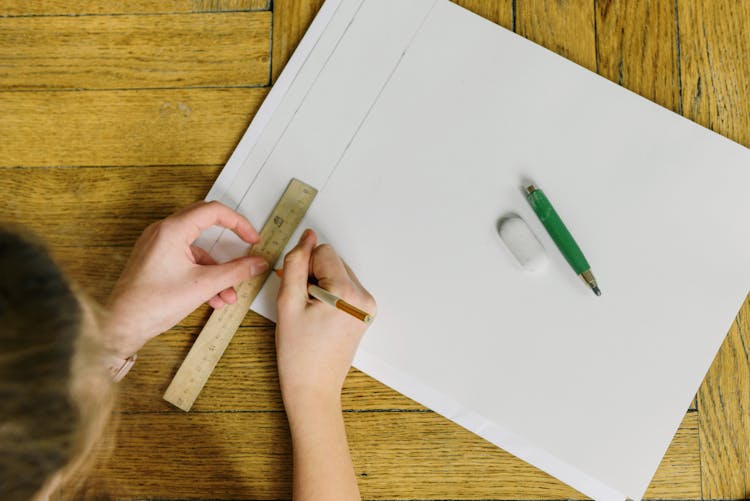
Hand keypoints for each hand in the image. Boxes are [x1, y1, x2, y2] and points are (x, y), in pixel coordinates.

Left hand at [104, 201, 268, 358]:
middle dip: (229, 245)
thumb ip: (235, 272)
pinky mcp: (155, 259)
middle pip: (205, 225)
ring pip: (197, 249)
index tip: (252, 239)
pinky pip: (186, 260)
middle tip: (247, 250)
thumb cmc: (151, 304)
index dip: (238, 223)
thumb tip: (257, 263)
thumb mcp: (203, 286)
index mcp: (172, 230)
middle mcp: (162, 232)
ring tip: (227, 294)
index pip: (213, 212)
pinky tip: (212, 298)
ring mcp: (157, 245)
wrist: (121, 325)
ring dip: (216, 269)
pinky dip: (202, 274)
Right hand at [275, 229, 375, 415]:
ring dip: (321, 285)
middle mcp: (364, 297)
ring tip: (312, 315)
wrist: (313, 387)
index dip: (303, 268)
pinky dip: (329, 295)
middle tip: (303, 307)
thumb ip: (295, 263)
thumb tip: (307, 237)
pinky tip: (320, 318)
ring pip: (337, 273)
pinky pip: (344, 288)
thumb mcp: (287, 302)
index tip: (298, 294)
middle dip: (313, 276)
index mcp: (347, 292)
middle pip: (332, 261)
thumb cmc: (298, 352)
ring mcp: (368, 306)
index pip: (322, 252)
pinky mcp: (365, 313)